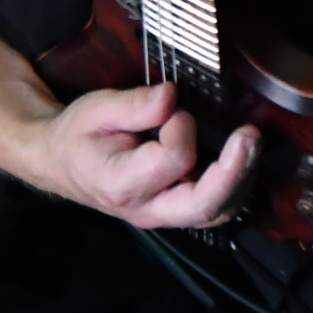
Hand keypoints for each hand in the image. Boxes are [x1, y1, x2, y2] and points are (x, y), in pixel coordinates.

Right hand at [22, 81, 259, 228]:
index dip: (182, 129)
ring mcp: (163, 216)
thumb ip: (134, 105)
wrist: (61, 163)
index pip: (172, 161)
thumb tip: (172, 97)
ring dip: (241, 179)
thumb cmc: (76, 136)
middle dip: (235, 171)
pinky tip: (239, 157)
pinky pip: (214, 208)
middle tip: (250, 135)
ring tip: (250, 142)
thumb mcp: (95, 109)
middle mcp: (146, 209)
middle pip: (204, 206)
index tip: (175, 108)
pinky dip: (233, 184)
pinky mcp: (175, 212)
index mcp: (120, 183)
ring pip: (217, 212)